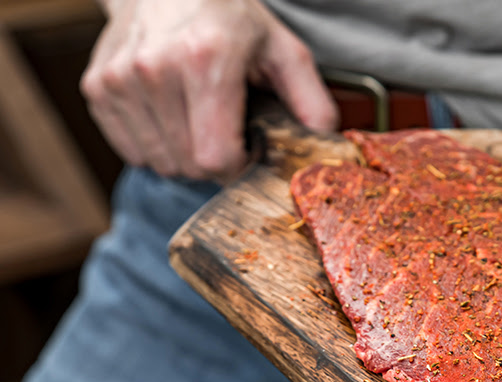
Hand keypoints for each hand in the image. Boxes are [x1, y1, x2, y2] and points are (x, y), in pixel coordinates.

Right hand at [81, 0, 336, 181]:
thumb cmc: (231, 19)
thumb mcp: (283, 51)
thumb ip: (312, 101)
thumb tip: (326, 147)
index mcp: (206, 61)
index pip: (216, 158)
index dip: (239, 164)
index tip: (249, 146)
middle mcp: (155, 70)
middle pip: (189, 166)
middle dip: (215, 162)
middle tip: (227, 130)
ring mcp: (120, 79)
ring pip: (160, 163)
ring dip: (185, 156)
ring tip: (199, 118)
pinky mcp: (98, 87)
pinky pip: (132, 152)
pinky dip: (155, 145)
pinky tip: (171, 115)